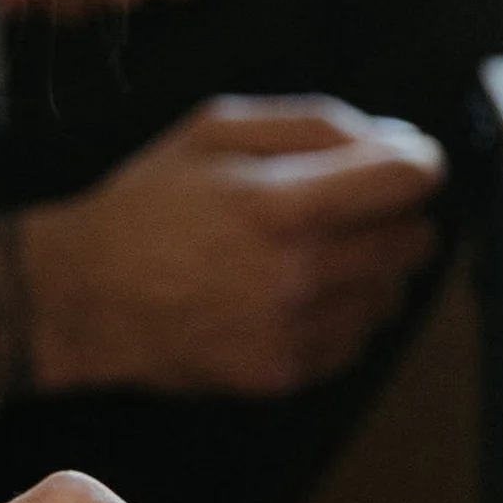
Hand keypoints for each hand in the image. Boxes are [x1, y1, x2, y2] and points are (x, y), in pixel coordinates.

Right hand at [22, 96, 444, 397]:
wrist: (85, 300)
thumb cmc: (148, 207)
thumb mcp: (216, 131)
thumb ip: (314, 126)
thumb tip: (396, 143)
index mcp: (279, 205)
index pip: (407, 179)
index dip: (418, 163)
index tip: (404, 165)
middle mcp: (294, 276)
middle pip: (411, 242)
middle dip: (396, 217)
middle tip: (356, 209)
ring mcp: (289, 333)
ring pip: (389, 297)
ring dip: (374, 271)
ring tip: (320, 254)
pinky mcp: (281, 375)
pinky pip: (354, 342)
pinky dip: (344, 316)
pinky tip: (300, 296)